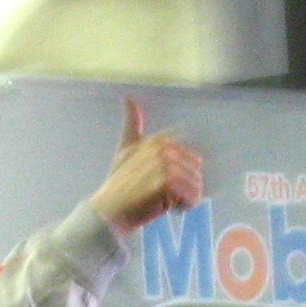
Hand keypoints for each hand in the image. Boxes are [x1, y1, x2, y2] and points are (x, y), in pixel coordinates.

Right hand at [89, 97, 203, 234]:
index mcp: (159, 139)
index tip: (160, 183)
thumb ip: (132, 124)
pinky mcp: (166, 183)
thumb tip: (127, 96)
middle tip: (160, 195)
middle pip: (198, 173)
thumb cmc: (118, 181)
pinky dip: (183, 207)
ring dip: (184, 200)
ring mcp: (164, 164)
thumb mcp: (126, 148)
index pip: (195, 160)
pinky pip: (192, 197)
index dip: (183, 176)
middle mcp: (164, 147)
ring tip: (161, 201)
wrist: (108, 210)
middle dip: (185, 189)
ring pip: (197, 186)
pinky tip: (165, 207)